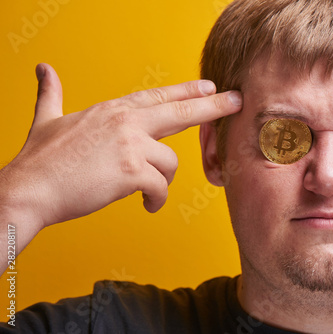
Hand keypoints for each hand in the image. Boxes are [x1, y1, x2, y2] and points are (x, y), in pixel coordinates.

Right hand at [0, 63, 241, 230]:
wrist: (28, 190)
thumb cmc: (39, 161)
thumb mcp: (47, 119)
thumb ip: (51, 93)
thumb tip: (43, 70)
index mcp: (113, 110)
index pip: (159, 96)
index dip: (186, 91)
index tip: (209, 86)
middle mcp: (126, 122)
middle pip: (181, 112)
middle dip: (213, 107)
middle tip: (236, 101)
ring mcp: (131, 145)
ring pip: (170, 162)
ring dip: (161, 180)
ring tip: (145, 192)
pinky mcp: (132, 172)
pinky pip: (160, 188)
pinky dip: (156, 200)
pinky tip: (147, 205)